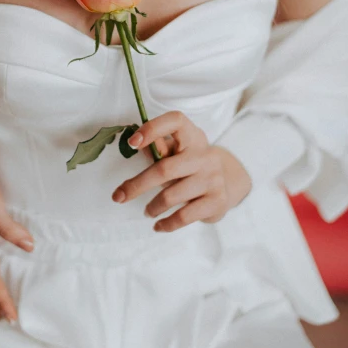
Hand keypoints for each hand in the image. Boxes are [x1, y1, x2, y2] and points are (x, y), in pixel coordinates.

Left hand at [111, 110, 252, 231]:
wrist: (228, 183)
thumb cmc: (191, 166)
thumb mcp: (178, 153)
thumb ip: (160, 149)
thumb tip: (137, 146)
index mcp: (193, 136)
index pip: (175, 121)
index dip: (153, 128)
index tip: (132, 143)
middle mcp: (205, 155)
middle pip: (164, 169)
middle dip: (137, 185)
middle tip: (118, 196)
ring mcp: (213, 178)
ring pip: (170, 196)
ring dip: (152, 207)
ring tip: (147, 211)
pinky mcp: (216, 201)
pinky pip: (184, 216)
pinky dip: (167, 224)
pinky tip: (158, 226)